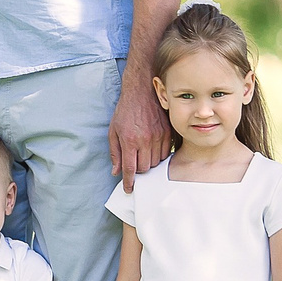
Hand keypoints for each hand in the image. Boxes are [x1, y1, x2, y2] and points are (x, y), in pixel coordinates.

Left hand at [107, 71, 168, 188]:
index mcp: (129, 140)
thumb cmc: (125, 110)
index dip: (129, 182)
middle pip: (145, 168)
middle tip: (135, 163)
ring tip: (143, 154)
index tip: (129, 189)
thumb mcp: (113, 130)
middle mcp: (145, 140)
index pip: (130, 169)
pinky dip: (159, 155)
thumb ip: (115, 152)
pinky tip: (153, 148)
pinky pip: (166, 153)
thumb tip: (116, 171)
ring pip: (157, 162)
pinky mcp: (168, 132)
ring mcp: (159, 136)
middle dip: (139, 170)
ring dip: (149, 162)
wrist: (142, 91)